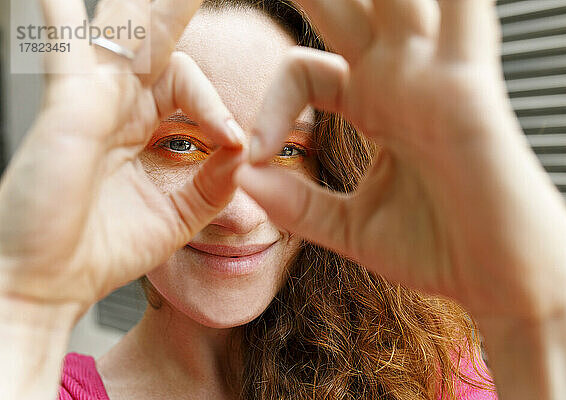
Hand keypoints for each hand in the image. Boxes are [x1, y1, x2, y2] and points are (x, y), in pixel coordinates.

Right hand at [0, 0, 244, 308]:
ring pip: (125, 31)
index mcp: (142, 124)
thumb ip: (215, 183)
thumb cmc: (104, 249)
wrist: (51, 281)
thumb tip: (243, 149)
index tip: (232, 142)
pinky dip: (62, 17)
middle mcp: (116, 103)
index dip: (216, 105)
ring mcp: (90, 98)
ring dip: (152, 6)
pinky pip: (66, 49)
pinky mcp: (67, 106)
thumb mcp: (179, 215)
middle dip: (177, 7)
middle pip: (154, 38)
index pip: (186, 81)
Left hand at [235, 0, 565, 318]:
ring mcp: (435, 76)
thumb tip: (243, 179)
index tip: (256, 149)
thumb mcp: (349, 229)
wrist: (499, 280)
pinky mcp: (467, 87)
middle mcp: (403, 79)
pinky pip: (463, 14)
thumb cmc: (439, 250)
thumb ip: (296, 203)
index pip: (304, 71)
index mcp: (376, 104)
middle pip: (345, 6)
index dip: (271, 103)